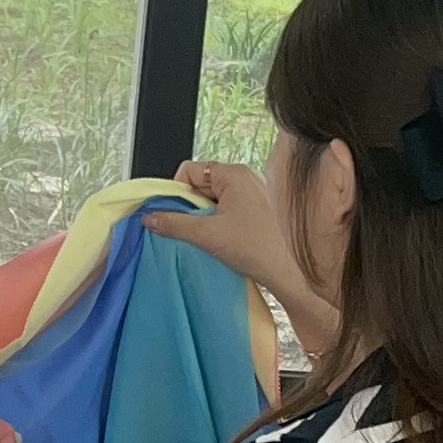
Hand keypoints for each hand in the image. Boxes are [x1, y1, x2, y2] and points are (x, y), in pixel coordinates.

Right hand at [148, 158, 292, 288]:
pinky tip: (223, 241)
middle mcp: (246, 177)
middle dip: (190, 207)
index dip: (175, 191)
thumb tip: (150, 218)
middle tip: (190, 230)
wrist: (292, 273)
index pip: (189, 170)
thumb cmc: (259, 249)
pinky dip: (220, 222)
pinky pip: (229, 208)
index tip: (168, 213)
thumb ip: (173, 224)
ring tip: (210, 238)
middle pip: (201, 184)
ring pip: (215, 198)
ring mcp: (256, 191)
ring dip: (205, 217)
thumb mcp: (207, 235)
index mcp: (234, 174)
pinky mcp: (261, 208)